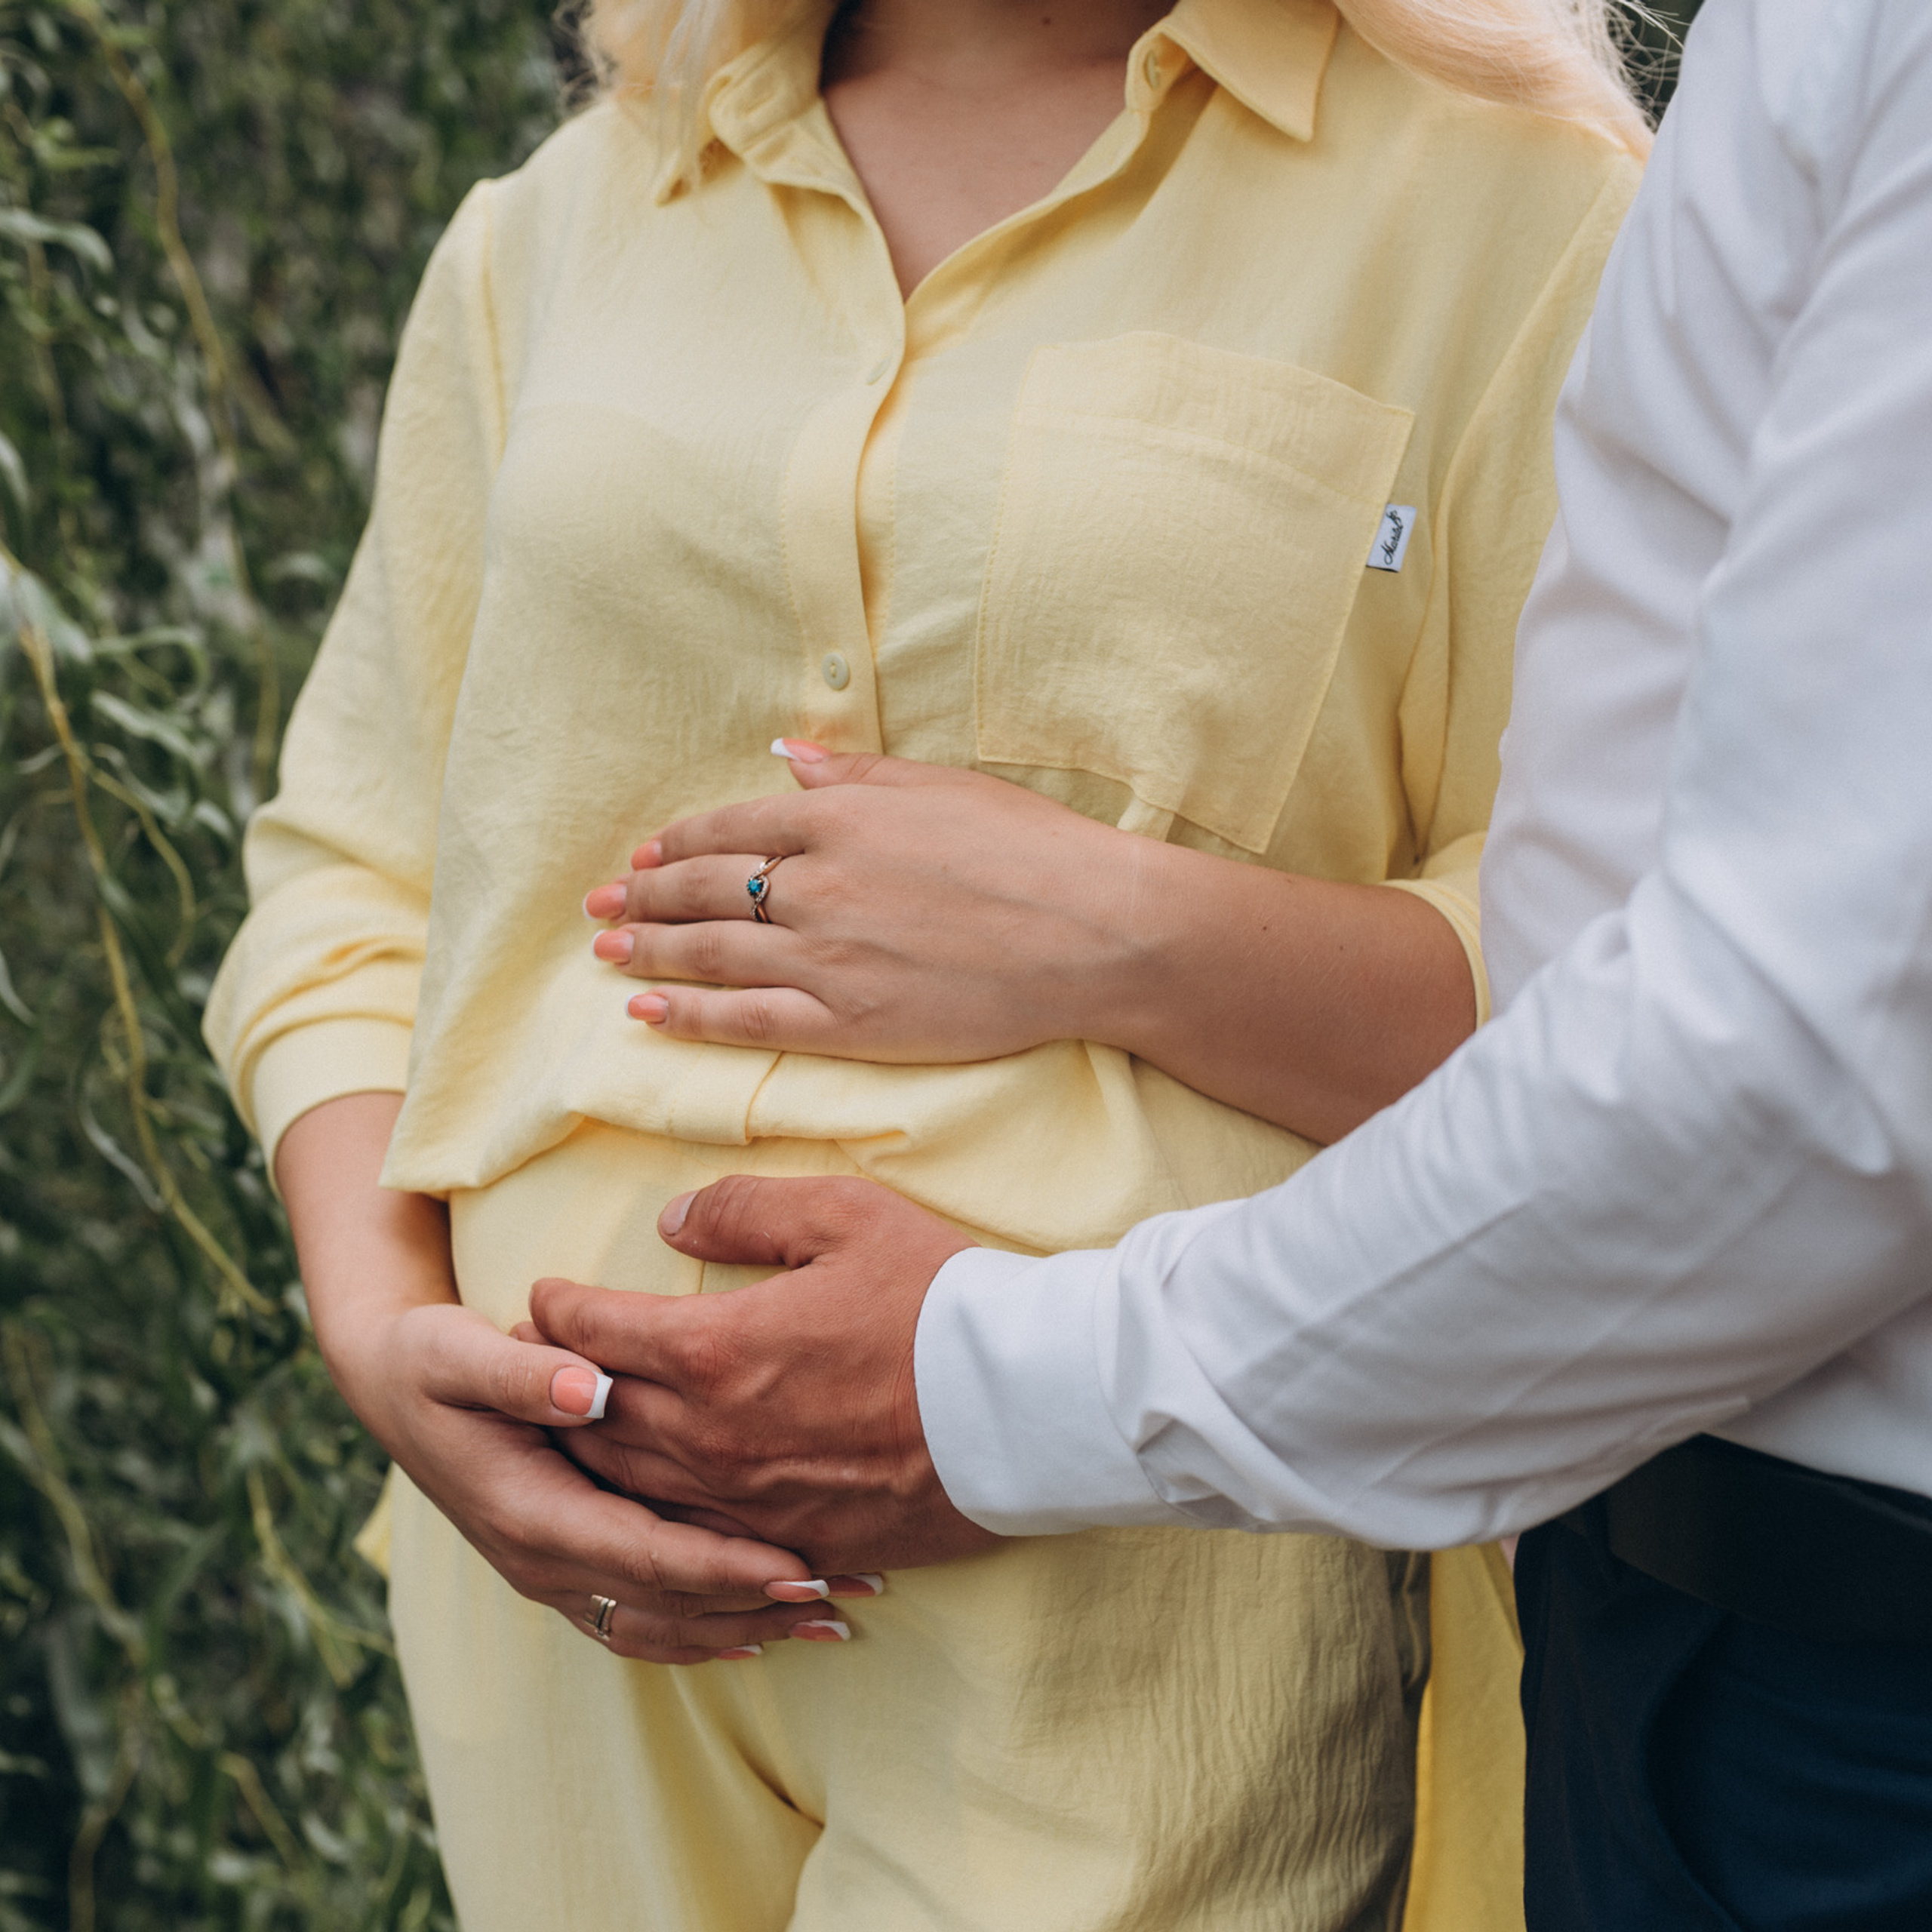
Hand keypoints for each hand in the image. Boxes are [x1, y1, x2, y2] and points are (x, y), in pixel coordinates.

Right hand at [277, 1093, 873, 1666]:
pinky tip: (766, 1630)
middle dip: (759, 1604)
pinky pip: (645, 1620)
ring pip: (662, 1626)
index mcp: (528, 1513)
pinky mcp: (567, 1568)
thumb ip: (521, 1369)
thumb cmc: (431, 1361)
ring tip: (833, 1617)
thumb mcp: (459, 1352)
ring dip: (747, 1627)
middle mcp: (542, 1561)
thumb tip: (585, 1384)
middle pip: (668, 1605)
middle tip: (850, 1593)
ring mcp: (553, 1574)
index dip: (723, 1565)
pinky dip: (709, 1630)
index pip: (644, 1554)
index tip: (798, 1564)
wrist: (392, 1388)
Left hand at [526, 1174, 1004, 1576]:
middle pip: (595, 1418)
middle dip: (554, 1387)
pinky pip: (696, 1541)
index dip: (557, 1309)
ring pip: (632, 1489)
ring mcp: (750, 1503)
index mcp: (713, 1351)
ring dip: (591, 1456)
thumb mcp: (844, 1216)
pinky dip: (658, 1519)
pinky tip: (652, 1503)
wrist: (1029, 1404)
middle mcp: (712, 1438)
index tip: (542, 1297)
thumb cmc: (940, 1299)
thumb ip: (742, 1209)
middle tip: (535, 1365)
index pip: (595, 1332)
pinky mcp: (794, 1543)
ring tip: (575, 1429)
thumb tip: (671, 1220)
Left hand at [581, 745, 1157, 1061]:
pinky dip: (690, 1016)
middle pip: (705, 889)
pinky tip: (648, 1013)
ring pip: (712, 955)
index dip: (676, 843)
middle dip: (643, 898)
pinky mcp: (849, 1023)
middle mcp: (818, 884)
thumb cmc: (1033, 850)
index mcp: (841, 817)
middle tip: (600, 907)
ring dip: (650, 951)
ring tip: (607, 953)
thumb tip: (788, 758)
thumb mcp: (943, 787)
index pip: (731, 826)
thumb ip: (857, 774)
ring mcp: (828, 957)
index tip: (641, 855)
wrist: (1094, 933)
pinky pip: (747, 1020)